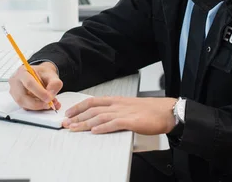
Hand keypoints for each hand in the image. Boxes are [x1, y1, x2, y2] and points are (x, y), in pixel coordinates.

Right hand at [8, 62, 62, 110]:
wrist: (39, 75)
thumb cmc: (43, 74)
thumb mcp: (52, 74)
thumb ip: (54, 84)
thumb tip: (51, 96)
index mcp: (22, 71)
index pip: (29, 83)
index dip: (39, 92)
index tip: (49, 98)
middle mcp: (15, 82)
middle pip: (22, 97)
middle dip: (37, 103)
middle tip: (49, 104)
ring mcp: (14, 92)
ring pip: (23, 104)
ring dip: (38, 106)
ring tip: (49, 104)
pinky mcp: (17, 100)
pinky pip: (26, 107)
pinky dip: (36, 108)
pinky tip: (44, 104)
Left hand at [62, 96, 177, 134]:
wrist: (167, 111)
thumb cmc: (150, 110)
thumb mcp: (129, 106)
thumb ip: (116, 110)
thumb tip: (102, 118)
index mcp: (117, 100)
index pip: (93, 101)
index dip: (79, 107)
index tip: (68, 113)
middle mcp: (118, 104)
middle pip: (92, 109)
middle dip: (77, 116)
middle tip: (65, 123)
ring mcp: (124, 112)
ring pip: (100, 117)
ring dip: (85, 123)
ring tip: (74, 128)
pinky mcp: (132, 121)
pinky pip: (114, 124)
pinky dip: (102, 128)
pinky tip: (94, 131)